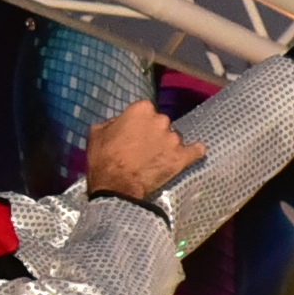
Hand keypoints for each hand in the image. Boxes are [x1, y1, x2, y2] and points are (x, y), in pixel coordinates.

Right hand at [85, 103, 206, 204]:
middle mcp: (161, 119)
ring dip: (167, 146)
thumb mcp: (97, 132)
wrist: (116, 186)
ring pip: (173, 138)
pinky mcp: (182, 157)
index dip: (139, 123)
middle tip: (143, 149)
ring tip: (156, 160)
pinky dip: (194, 152)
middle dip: (154, 133)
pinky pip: (196, 151)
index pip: (145, 110)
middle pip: (161, 123)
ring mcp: (173, 138)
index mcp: (142, 109)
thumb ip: (113, 121)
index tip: (133, 133)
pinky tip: (191, 153)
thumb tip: (121, 122)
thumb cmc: (103, 158)